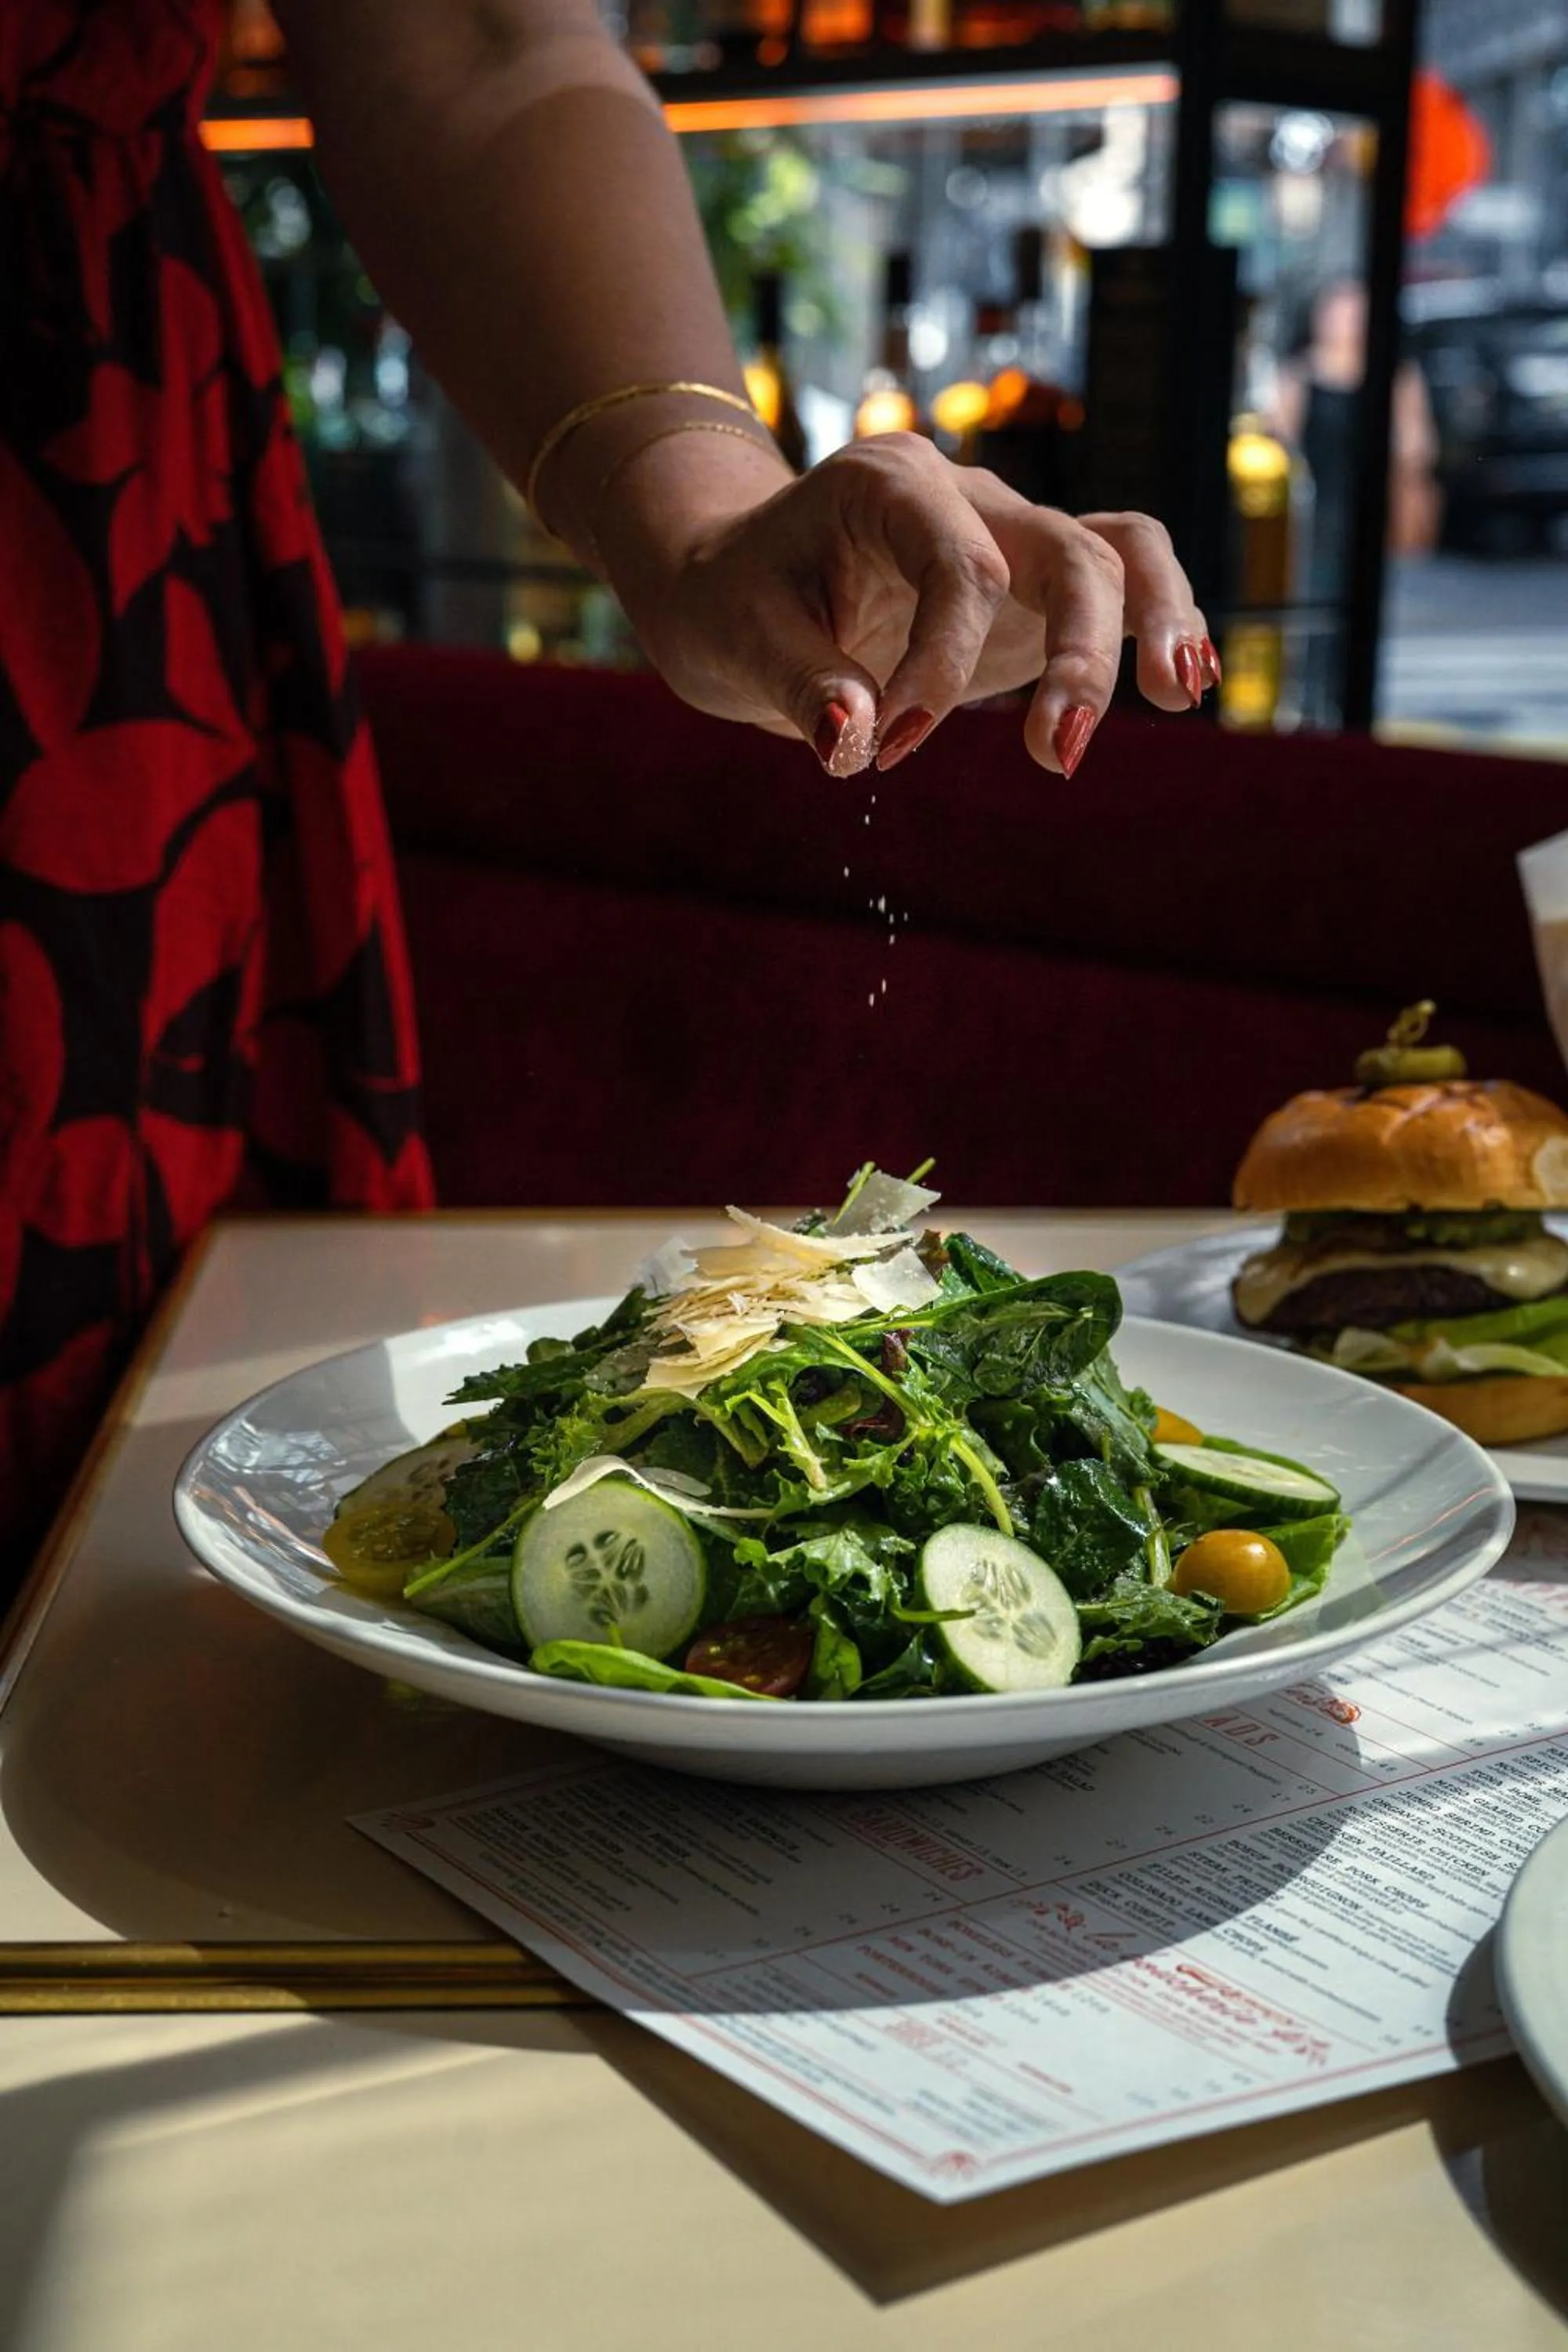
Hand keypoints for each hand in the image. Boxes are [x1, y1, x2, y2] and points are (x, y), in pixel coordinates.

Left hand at [603, 430, 1216, 777]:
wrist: (737, 586)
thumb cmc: (734, 605)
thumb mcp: (739, 644)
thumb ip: (801, 686)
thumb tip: (849, 741)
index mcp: (888, 484)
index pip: (959, 568)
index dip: (942, 666)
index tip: (886, 746)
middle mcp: (967, 496)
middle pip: (1068, 549)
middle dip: (1077, 653)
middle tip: (1055, 756)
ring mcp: (1009, 536)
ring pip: (1119, 550)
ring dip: (1155, 623)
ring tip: (1178, 697)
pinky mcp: (1029, 590)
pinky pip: (1119, 585)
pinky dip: (1158, 627)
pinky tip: (1183, 685)